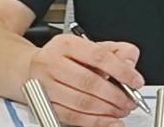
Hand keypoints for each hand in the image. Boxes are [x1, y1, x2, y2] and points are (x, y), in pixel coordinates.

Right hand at [26, 33, 143, 126]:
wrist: (27, 68)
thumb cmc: (61, 58)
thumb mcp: (85, 46)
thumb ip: (113, 51)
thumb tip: (130, 60)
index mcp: (66, 44)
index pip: (98, 55)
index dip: (121, 70)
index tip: (136, 81)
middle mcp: (52, 62)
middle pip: (89, 82)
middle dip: (116, 96)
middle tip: (131, 101)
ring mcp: (45, 85)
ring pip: (82, 102)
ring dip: (108, 111)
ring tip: (121, 111)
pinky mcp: (45, 104)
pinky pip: (73, 117)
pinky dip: (95, 122)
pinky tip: (109, 121)